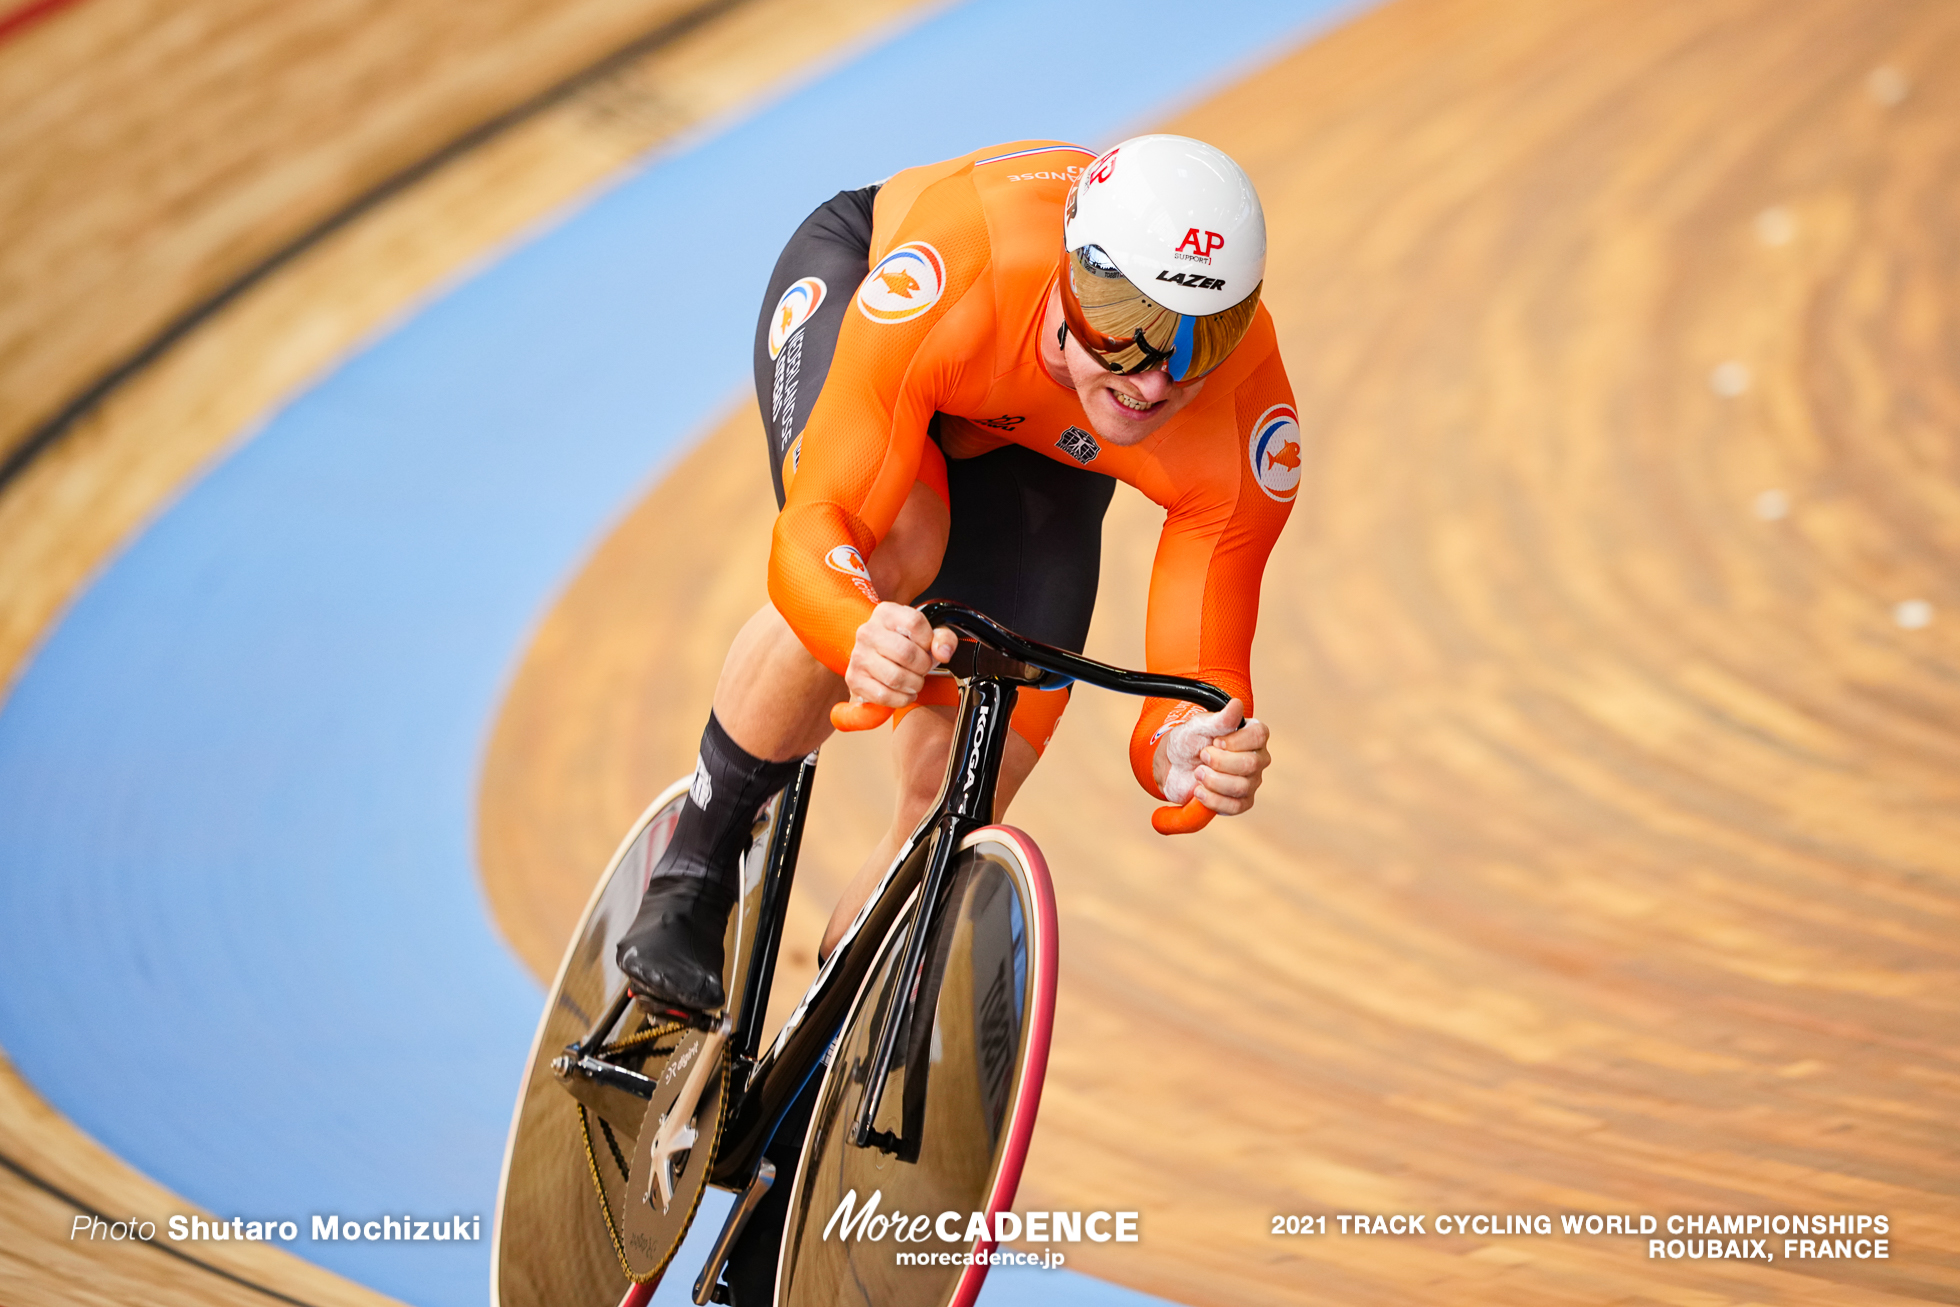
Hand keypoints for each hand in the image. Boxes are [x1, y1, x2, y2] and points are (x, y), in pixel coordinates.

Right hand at [843, 602, 957, 708]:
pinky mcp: (854, 679)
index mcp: (886, 613)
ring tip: (914, 681)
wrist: (880, 663)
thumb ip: (943, 639)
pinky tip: (905, 692)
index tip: (926, 648)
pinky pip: (884, 695)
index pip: (914, 623)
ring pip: (895, 677)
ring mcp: (858, 656)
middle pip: (906, 652)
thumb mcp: (928, 636)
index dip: (928, 640)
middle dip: (923, 666)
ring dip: (914, 684)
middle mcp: (867, 631)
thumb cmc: (906, 647)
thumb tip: (943, 653)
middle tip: (923, 669)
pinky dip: (901, 699)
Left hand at [1154, 699, 1268, 814]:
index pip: (1259, 735)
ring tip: (1197, 773)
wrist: (1173, 766)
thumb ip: (1219, 719)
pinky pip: (1236, 807)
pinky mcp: (1241, 801)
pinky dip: (1213, 800)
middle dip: (1219, 762)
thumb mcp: (1199, 726)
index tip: (1215, 741)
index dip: (1236, 741)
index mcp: (1252, 734)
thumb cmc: (1190, 741)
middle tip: (1202, 756)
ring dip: (1213, 781)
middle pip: (1251, 764)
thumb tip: (1237, 704)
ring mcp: (1251, 781)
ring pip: (1242, 787)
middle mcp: (1257, 758)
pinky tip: (1199, 791)